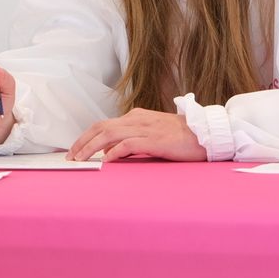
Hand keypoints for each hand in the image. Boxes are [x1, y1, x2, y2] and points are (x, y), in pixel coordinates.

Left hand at [68, 107, 205, 161]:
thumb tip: (110, 151)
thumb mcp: (152, 134)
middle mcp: (137, 119)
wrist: (207, 133)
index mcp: (136, 117)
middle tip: (71, 156)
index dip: (86, 136)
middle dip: (82, 142)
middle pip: (101, 127)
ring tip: (81, 159)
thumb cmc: (181, 137)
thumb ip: (131, 140)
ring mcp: (145, 128)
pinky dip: (114, 151)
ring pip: (109, 134)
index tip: (75, 149)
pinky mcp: (155, 140)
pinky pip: (128, 144)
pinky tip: (105, 160)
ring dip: (91, 147)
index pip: (103, 124)